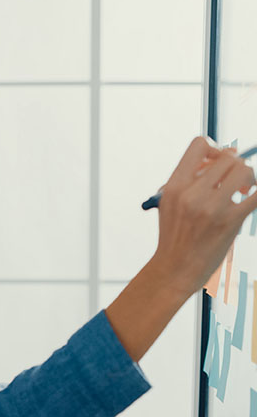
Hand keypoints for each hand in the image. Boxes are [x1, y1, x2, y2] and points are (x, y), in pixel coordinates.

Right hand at [106, 137, 256, 361]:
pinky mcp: (230, 221)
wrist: (175, 270)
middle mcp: (192, 193)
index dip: (214, 149)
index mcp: (174, 186)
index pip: (200, 145)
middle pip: (227, 158)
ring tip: (242, 192)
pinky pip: (256, 195)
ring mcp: (211, 207)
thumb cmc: (175, 237)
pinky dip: (256, 194)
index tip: (214, 164)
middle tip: (233, 182)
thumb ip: (187, 181)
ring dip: (249, 179)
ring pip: (245, 170)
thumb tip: (219, 157)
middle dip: (234, 166)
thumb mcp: (169, 205)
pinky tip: (249, 201)